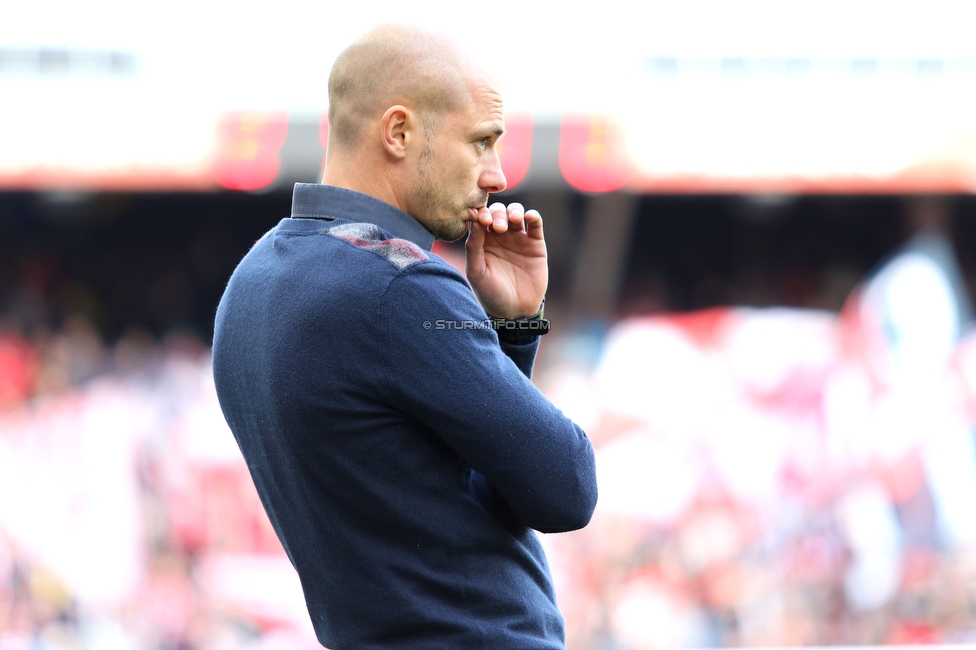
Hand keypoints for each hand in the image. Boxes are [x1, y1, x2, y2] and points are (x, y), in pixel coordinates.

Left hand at [465, 202, 547, 318]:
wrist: (515, 310)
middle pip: (497, 212)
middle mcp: (499, 236)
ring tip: (513, 220)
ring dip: (513, 211)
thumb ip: (473, 248)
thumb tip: (474, 222)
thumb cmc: (491, 293)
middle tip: (498, 228)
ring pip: (515, 212)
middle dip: (497, 214)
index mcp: (482, 241)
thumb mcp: (476, 272)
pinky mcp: (535, 243)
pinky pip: (535, 223)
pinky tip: (528, 217)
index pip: (480, 218)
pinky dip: (533, 216)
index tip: (481, 219)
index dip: (480, 213)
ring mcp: (518, 238)